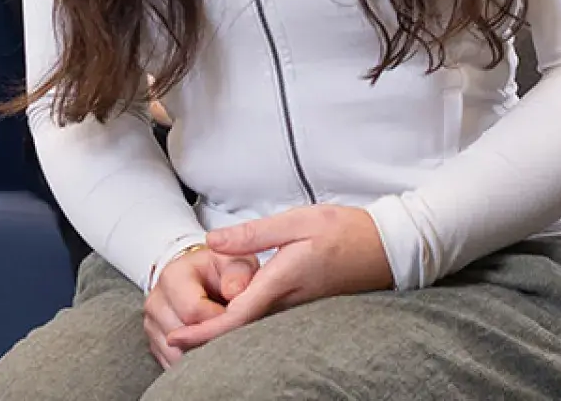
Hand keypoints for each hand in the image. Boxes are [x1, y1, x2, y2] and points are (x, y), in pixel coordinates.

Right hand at [142, 246, 256, 368]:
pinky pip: (171, 364)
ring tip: (220, 341)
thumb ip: (238, 273)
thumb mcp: (235, 262)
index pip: (192, 311)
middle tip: (231, 335)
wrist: (203, 278)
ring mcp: (151, 324)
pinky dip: (190, 363)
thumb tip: (234, 292)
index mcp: (172, 277)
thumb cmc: (221, 272)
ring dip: (200, 355)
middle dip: (210, 340)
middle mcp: (156, 301)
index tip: (235, 319)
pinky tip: (207, 350)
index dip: (218, 320)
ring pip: (175, 355)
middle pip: (181, 337)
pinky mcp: (154, 342)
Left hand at [165, 205, 392, 351]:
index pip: (235, 317)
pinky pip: (266, 322)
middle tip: (172, 338)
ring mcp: (296, 310)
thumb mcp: (298, 221)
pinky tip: (226, 317)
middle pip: (239, 330)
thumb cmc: (346, 232)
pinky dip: (241, 324)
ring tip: (189, 330)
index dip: (203, 332)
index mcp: (282, 282)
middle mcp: (287, 303)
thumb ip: (253, 233)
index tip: (175, 337)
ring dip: (221, 332)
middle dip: (205, 339)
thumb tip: (212, 241)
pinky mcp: (303, 308)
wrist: (388, 249)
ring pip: (252, 328)